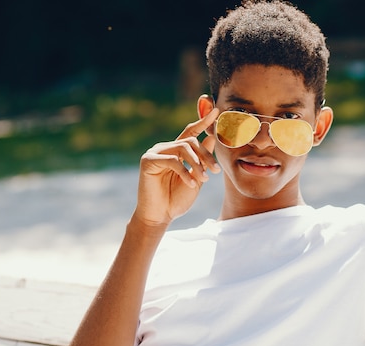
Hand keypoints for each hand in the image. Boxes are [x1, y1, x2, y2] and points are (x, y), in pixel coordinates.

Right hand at [133, 108, 220, 226]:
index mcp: (176, 151)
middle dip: (206, 155)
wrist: (160, 216)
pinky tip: (191, 184)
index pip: (190, 132)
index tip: (216, 111)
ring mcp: (155, 153)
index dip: (203, 121)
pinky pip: (172, 160)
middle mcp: (165, 148)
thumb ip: (202, 159)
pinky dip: (184, 172)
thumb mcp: (196, 177)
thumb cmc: (177, 199)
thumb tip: (211, 138)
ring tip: (204, 179)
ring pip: (183, 148)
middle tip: (216, 170)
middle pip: (191, 141)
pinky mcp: (148, 161)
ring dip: (197, 163)